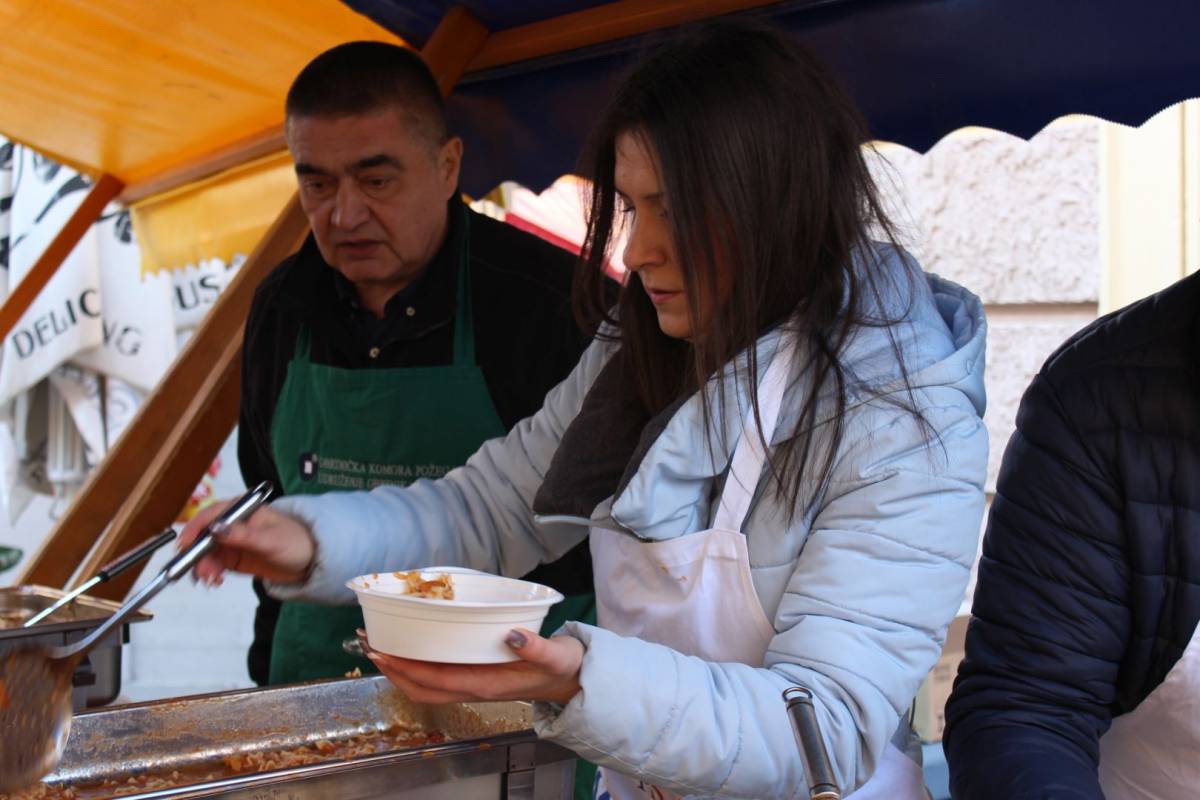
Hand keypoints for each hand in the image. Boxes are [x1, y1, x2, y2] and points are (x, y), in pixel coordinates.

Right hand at [178, 500, 315, 585]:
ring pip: (207, 552)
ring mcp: (232, 541)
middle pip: (204, 536)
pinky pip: (214, 563)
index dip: (194, 529)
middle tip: (200, 572)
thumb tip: (216, 528)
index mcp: (242, 509)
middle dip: (197, 554)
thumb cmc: (296, 541)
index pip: (211, 515)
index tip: (184, 546)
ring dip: (203, 566)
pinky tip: (215, 581)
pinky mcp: (234, 557)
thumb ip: (243, 535)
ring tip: (211, 580)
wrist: (312, 560)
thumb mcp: (270, 539)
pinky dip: (210, 572)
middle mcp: (233, 523)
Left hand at [362, 628, 582, 705]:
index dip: (405, 668)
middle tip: (370, 644)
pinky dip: (418, 665)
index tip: (383, 651)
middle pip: (421, 689)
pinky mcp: (475, 676)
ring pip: (426, 686)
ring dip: (401, 669)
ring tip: (383, 645)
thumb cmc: (562, 666)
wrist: (573, 679)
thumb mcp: (555, 654)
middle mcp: (474, 687)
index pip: (435, 681)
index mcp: (487, 684)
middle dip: (392, 670)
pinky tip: (413, 646)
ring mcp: (473, 684)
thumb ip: (536, 646)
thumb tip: (514, 635)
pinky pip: (437, 677)